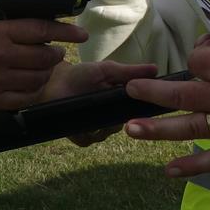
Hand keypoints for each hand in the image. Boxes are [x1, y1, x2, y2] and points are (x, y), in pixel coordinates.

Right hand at [0, 18, 86, 110]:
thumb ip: (16, 31)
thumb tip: (48, 34)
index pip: (41, 29)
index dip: (65, 32)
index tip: (81, 34)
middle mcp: (0, 55)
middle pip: (44, 56)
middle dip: (56, 54)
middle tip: (56, 52)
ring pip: (38, 79)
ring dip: (47, 73)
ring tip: (44, 68)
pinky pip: (26, 98)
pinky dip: (35, 91)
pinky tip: (34, 84)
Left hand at [38, 58, 157, 146]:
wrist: (52, 81)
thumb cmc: (80, 74)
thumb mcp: (107, 70)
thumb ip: (130, 72)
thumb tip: (156, 69)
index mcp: (117, 101)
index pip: (135, 110)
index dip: (141, 110)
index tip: (145, 106)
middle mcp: (108, 117)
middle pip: (123, 123)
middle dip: (122, 118)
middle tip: (118, 110)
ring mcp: (94, 127)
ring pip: (107, 133)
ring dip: (104, 125)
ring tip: (99, 113)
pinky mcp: (79, 136)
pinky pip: (89, 139)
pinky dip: (88, 132)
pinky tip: (86, 121)